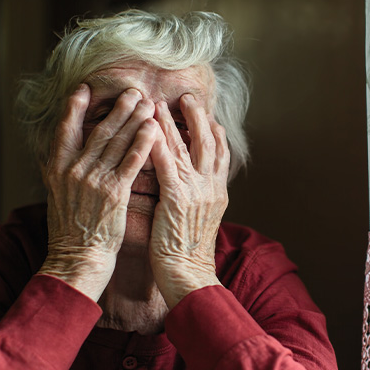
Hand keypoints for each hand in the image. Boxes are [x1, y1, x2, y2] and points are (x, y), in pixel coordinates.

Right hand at [38, 84, 157, 301]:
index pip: (65, 130)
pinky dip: (143, 144)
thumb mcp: (58, 197)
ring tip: (148, 102)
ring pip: (116, 142)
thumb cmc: (72, 232)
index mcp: (57, 169)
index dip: (74, 108)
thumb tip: (63, 154)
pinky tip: (153, 129)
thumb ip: (63, 173)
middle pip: (98, 131)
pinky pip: (131, 162)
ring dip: (134, 119)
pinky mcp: (113, 193)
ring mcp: (93, 180)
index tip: (85, 88)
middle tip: (133, 90)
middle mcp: (73, 170)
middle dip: (117, 108)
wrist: (77, 260)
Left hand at [148, 94, 228, 308]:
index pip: (221, 154)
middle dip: (198, 116)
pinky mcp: (177, 198)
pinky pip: (167, 163)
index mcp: (218, 192)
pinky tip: (148, 128)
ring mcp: (197, 191)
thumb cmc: (189, 253)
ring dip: (174, 122)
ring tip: (162, 102)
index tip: (208, 115)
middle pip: (209, 142)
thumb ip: (200, 197)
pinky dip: (158, 143)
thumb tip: (194, 185)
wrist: (188, 274)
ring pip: (187, 147)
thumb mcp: (203, 220)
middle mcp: (211, 187)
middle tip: (188, 96)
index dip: (214, 131)